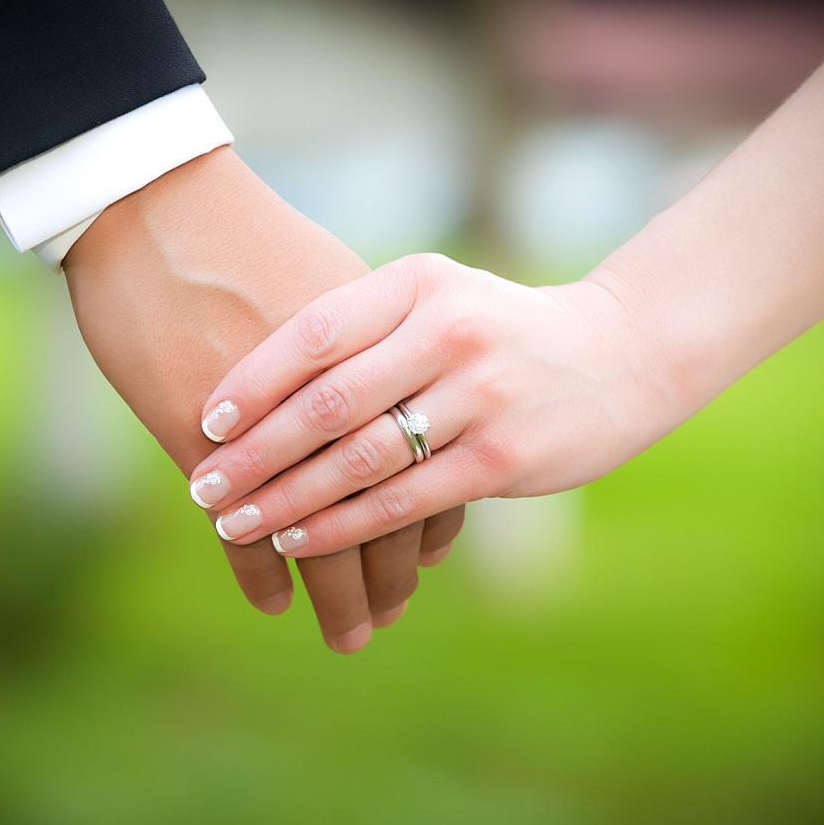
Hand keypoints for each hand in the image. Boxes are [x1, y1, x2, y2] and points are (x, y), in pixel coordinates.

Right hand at [62, 148, 464, 651]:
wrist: (152, 205)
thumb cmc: (234, 236)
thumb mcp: (321, 281)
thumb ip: (366, 340)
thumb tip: (397, 379)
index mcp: (378, 355)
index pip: (418, 457)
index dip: (426, 512)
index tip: (428, 556)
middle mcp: (341, 396)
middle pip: (383, 505)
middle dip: (388, 570)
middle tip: (390, 613)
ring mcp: (275, 424)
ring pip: (324, 531)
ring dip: (339, 590)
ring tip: (351, 631)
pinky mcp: (205, 441)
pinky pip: (247, 529)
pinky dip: (262, 574)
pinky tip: (273, 604)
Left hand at [188, 253, 680, 557]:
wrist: (621, 354)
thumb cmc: (498, 331)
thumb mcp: (434, 299)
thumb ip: (359, 328)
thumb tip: (251, 385)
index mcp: (418, 283)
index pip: (315, 333)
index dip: (252, 382)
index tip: (207, 423)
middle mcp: (448, 332)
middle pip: (327, 403)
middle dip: (254, 454)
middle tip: (202, 488)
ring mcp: (478, 397)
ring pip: (358, 459)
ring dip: (285, 499)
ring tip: (234, 523)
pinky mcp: (499, 459)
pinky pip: (399, 501)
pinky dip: (340, 526)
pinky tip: (296, 541)